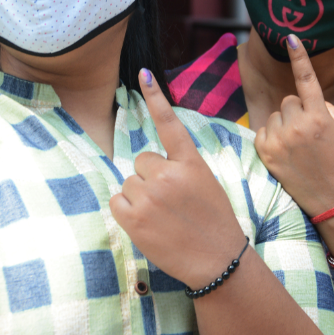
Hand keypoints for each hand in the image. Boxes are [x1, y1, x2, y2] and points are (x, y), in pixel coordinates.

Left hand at [109, 69, 245, 289]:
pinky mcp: (133, 217)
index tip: (144, 73)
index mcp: (190, 162)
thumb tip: (146, 164)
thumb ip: (178, 168)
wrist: (217, 261)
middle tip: (171, 202)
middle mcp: (168, 174)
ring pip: (129, 182)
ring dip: (139, 196)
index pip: (169, 123)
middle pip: (141, 161)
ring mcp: (149, 195)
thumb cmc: (212, 221)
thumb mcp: (204, 183)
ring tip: (163, 216)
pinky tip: (147, 224)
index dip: (156, 96)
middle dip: (150, 178)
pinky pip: (117, 200)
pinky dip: (127, 211)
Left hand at [255, 34, 333, 216]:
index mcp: (320, 117)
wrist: (332, 198)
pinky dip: (274, 136)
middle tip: (310, 133)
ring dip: (285, 124)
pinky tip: (287, 152)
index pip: (307, 80)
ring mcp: (279, 139)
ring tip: (299, 146)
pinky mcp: (265, 151)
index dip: (299, 57)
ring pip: (276, 114)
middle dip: (298, 110)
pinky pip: (265, 128)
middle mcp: (297, 126)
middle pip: (289, 100)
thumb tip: (306, 96)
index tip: (290, 38)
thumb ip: (327, 106)